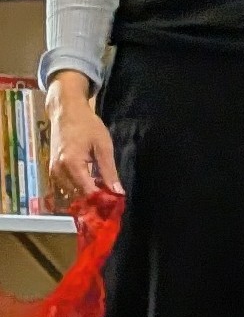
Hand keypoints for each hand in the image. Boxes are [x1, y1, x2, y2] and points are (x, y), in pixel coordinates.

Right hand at [43, 73, 116, 208]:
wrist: (65, 111)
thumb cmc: (87, 125)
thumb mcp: (103, 146)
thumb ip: (109, 171)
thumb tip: (118, 192)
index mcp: (72, 164)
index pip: (87, 192)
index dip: (102, 201)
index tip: (116, 205)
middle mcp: (59, 170)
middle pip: (77, 196)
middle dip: (94, 202)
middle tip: (112, 203)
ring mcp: (53, 170)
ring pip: (70, 194)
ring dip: (86, 197)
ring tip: (103, 195)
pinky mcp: (52, 169)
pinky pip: (65, 187)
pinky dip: (78, 190)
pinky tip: (92, 187)